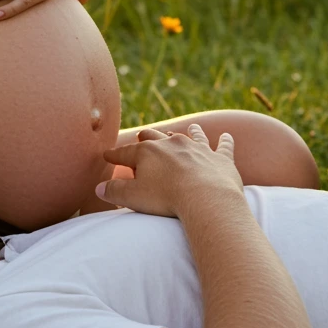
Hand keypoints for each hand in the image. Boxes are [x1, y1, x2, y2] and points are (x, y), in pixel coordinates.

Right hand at [97, 124, 243, 217]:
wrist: (207, 199)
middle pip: (155, 136)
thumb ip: (114, 192)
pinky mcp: (220, 158)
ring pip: (191, 135)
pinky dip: (225, 141)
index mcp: (148, 152)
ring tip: (188, 128)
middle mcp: (172, 144)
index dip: (115, 154)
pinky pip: (224, 146)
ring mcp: (198, 148)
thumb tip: (99, 188)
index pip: (126, 152)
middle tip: (142, 135)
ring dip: (188, 132)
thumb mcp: (132, 197)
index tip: (107, 154)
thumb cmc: (166, 198)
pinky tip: (228, 136)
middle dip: (146, 136)